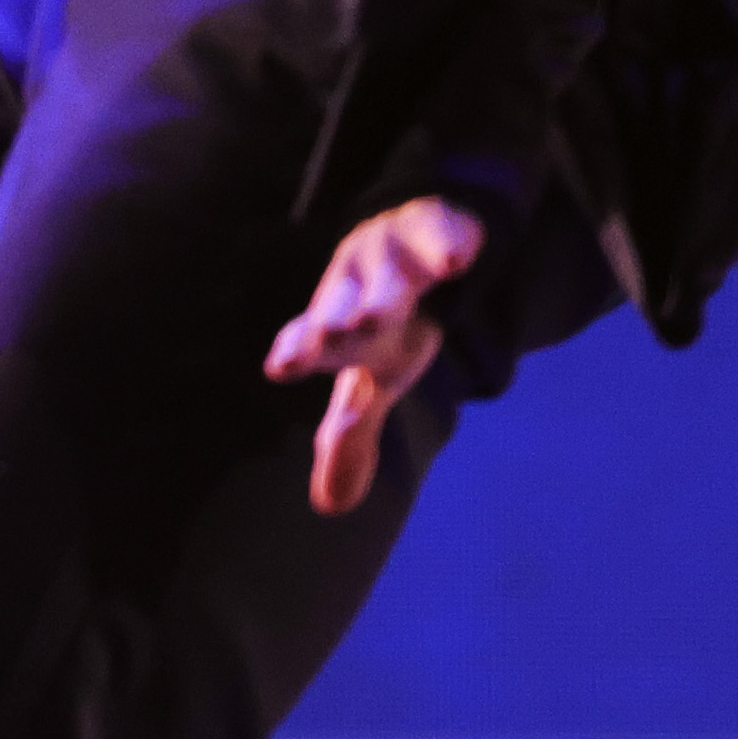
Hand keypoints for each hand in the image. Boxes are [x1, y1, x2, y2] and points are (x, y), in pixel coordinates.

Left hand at [264, 195, 480, 515]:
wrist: (418, 230)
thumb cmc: (386, 318)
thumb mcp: (374, 377)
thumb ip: (350, 437)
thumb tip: (328, 508)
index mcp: (338, 324)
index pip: (313, 341)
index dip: (299, 351)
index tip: (279, 365)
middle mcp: (357, 289)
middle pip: (343, 308)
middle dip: (334, 325)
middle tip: (323, 341)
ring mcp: (396, 257)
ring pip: (389, 277)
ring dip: (384, 295)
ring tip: (380, 315)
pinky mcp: (438, 233)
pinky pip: (445, 237)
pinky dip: (451, 246)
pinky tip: (458, 258)